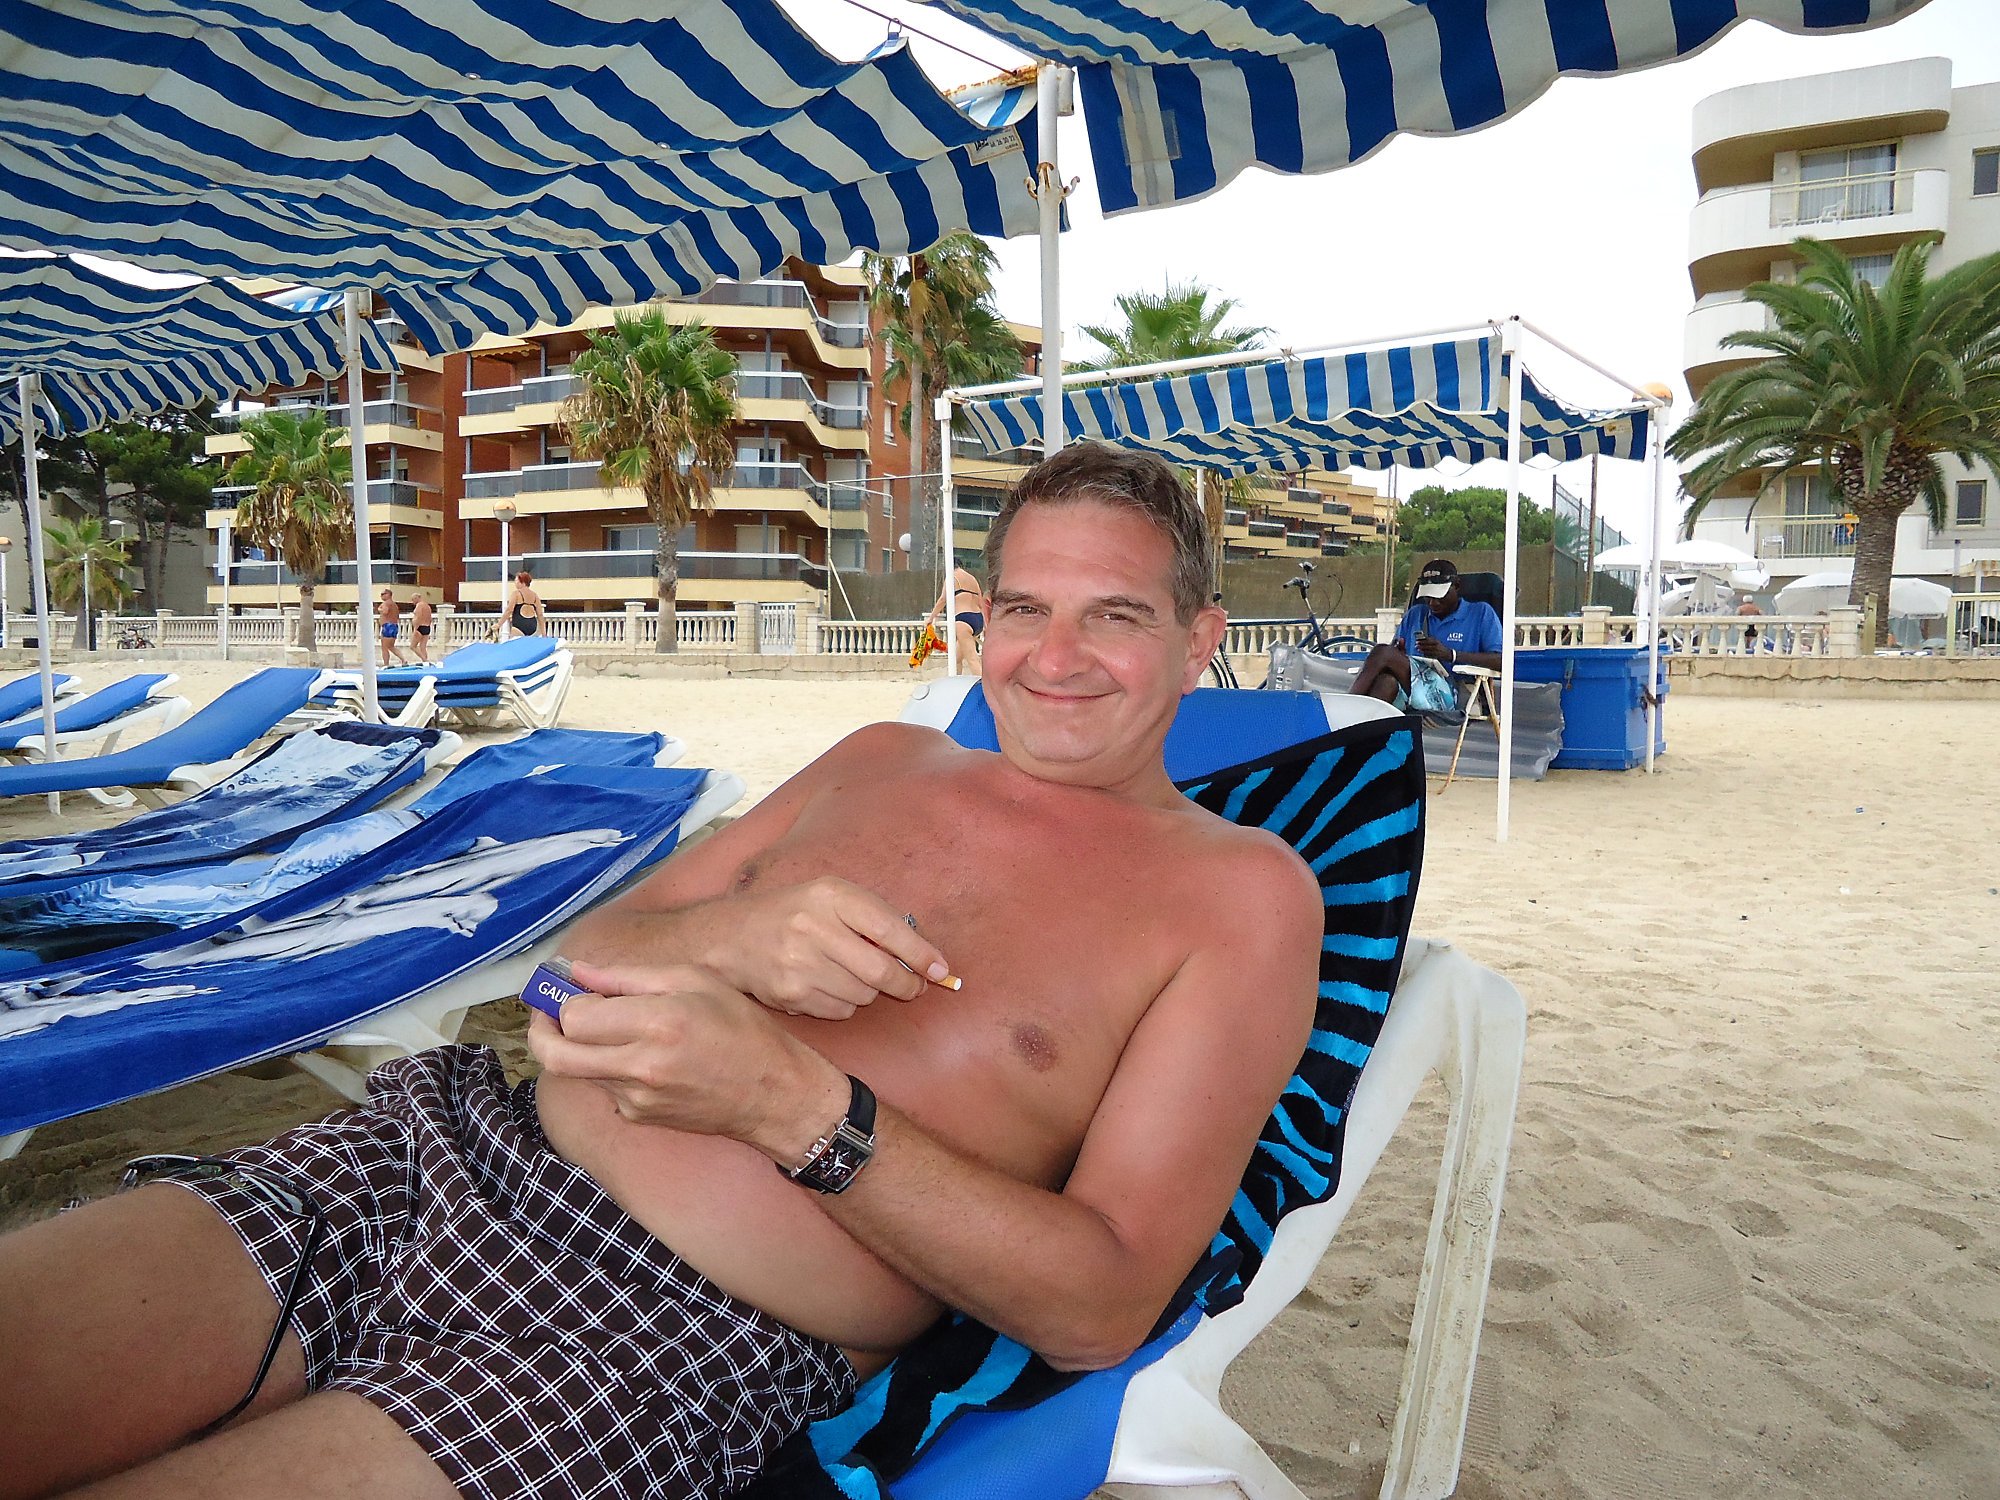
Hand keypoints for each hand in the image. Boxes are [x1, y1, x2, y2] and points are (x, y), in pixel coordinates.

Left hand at [527, 964, 845, 1154]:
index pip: (574, 1017)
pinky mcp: (639, 1117)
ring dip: (578, 1047)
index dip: (562, 1000)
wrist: (775, 1095)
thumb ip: (630, 976)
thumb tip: (578, 972)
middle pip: (555, 1056)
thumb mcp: (696, 981)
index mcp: (656, 1023)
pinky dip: (608, 1067)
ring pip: (577, 1072)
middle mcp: (640, 1066)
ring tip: (606, 1025)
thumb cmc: (743, 1030)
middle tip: (546, 1013)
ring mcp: (636, 1098)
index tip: (566, 988)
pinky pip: (605, 1087)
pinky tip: (640, 1054)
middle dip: (541, 1031)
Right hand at [666, 876, 952, 1019]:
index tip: (940, 970)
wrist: (727, 939)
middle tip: (913, 987)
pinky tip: (828, 986)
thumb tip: (921, 954)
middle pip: (881, 970)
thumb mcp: (827, 897)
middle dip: (905, 984)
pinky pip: (841, 1010)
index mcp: (830, 895)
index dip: (921, 953)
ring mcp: (800, 963)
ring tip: (852, 976)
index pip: (889, 928)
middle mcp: (814, 926)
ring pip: (864, 994)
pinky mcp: (791, 994)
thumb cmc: (789, 914)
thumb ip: (871, 917)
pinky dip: (845, 1003)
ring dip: (870, 991)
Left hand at [1415, 632, 1450, 661]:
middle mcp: (1436, 646)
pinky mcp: (1436, 656)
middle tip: (1416, 645)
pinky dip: (1425, 654)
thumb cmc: (1442, 648)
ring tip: (1418, 649)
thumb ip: (1431, 641)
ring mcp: (1436, 651)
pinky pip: (1429, 655)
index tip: (1417, 640)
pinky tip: (1422, 653)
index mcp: (1436, 642)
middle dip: (1421, 645)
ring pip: (1427, 650)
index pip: (1428, 640)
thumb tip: (1423, 640)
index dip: (1422, 640)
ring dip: (1422, 649)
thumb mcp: (1437, 642)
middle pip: (1427, 645)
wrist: (1449, 654)